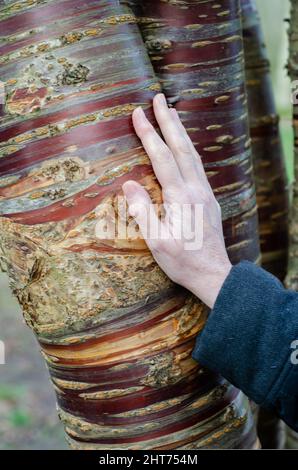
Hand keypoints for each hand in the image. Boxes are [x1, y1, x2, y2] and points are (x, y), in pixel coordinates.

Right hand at [122, 93, 231, 308]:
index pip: (162, 158)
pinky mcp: (208, 199)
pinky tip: (185, 146)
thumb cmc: (183, 260)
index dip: (149, 134)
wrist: (213, 273)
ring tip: (172, 112)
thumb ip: (142, 211)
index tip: (137, 114)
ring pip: (192, 154)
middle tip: (158, 97)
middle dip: (168, 121)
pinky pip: (198, 165)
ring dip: (181, 131)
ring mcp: (205, 193)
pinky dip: (189, 148)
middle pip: (181, 147)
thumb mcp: (157, 241)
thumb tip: (129, 184)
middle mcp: (196, 189)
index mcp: (180, 197)